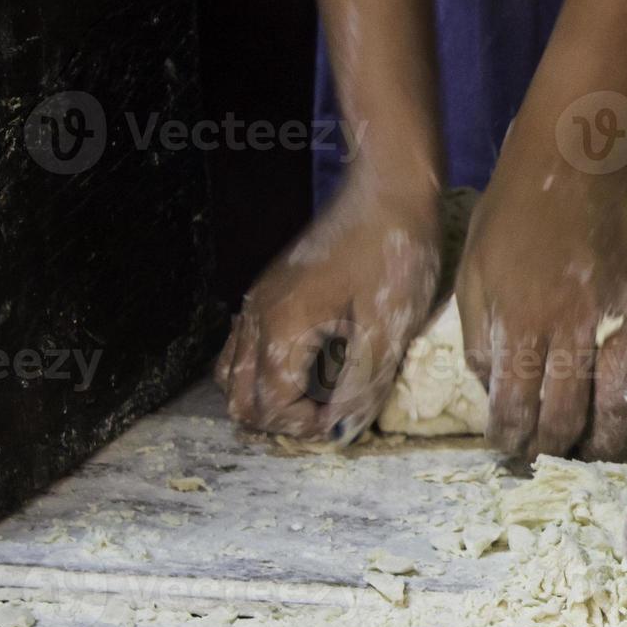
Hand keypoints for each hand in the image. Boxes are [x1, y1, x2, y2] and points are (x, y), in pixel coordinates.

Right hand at [216, 179, 439, 442]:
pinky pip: (244, 347)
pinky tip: (307, 370)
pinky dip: (264, 372)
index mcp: (282, 327)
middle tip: (330, 418)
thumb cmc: (393, 255)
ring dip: (268, 398)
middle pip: (240, 397)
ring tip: (317, 401)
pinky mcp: (270, 292)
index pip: (270, 405)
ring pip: (233, 374)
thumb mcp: (386, 327)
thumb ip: (361, 384)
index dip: (308, 426)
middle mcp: (257, 317)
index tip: (347, 421)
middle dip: (282, 419)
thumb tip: (340, 433)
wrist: (388, 193)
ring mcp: (258, 302)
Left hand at [457, 161, 626, 461]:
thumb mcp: (473, 272)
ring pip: (617, 400)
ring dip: (607, 437)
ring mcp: (619, 317)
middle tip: (553, 459)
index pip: (515, 406)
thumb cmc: (515, 211)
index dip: (511, 439)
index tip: (510, 451)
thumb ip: (480, 336)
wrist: (577, 159)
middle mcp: (571, 330)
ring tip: (599, 452)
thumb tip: (494, 388)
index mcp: (520, 324)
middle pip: (566, 415)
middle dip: (555, 448)